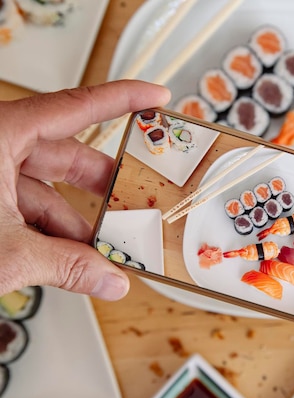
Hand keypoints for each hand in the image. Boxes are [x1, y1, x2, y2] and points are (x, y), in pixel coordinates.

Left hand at [0, 80, 169, 299]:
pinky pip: (25, 209)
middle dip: (105, 184)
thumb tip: (111, 282)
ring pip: (46, 190)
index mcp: (1, 135)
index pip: (78, 108)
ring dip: (77, 221)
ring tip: (105, 250)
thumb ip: (67, 266)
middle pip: (68, 155)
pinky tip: (71, 257)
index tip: (156, 97)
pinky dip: (50, 232)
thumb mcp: (5, 250)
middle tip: (137, 199)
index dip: (124, 100)